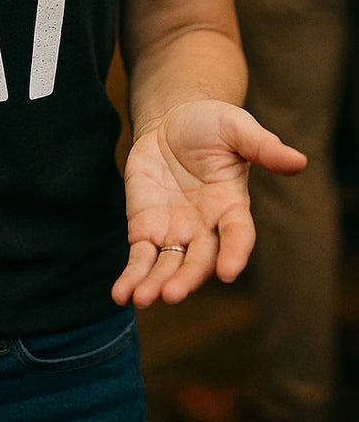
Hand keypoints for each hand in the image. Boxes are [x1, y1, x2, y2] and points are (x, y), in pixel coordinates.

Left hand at [111, 99, 305, 308]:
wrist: (171, 121)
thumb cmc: (210, 124)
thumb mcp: (236, 127)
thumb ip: (262, 146)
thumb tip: (299, 160)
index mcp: (231, 206)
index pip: (237, 235)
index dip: (234, 253)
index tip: (228, 272)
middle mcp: (205, 227)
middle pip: (199, 260)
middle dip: (186, 278)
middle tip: (172, 294)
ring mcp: (175, 231)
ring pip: (168, 266)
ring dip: (155, 285)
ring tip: (142, 300)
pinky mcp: (146, 228)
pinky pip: (140, 258)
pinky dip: (132, 277)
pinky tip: (122, 295)